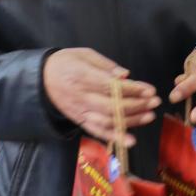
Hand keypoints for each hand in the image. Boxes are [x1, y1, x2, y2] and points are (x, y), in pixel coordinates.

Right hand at [43, 48, 159, 146]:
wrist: (41, 80)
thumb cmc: (65, 63)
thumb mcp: (83, 55)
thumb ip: (105, 65)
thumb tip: (125, 75)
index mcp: (82, 77)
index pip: (111, 86)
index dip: (132, 90)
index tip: (150, 90)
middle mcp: (81, 97)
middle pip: (112, 106)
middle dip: (137, 105)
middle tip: (154, 102)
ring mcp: (80, 112)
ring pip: (107, 121)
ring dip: (131, 121)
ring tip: (149, 115)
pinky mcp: (80, 121)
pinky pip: (98, 132)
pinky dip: (114, 138)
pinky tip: (130, 140)